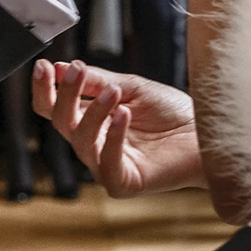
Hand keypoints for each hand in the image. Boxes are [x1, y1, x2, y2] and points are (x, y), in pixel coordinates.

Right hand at [33, 59, 203, 196]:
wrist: (206, 133)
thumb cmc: (172, 112)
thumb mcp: (131, 87)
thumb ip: (97, 82)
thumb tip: (58, 67)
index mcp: (91, 120)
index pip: (54, 108)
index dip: (45, 89)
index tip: (43, 67)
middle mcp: (94, 144)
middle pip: (61, 122)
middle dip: (65, 94)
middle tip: (76, 70)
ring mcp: (106, 165)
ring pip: (82, 140)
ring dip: (92, 112)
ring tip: (113, 92)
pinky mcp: (123, 183)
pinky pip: (108, 163)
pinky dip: (114, 137)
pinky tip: (124, 114)